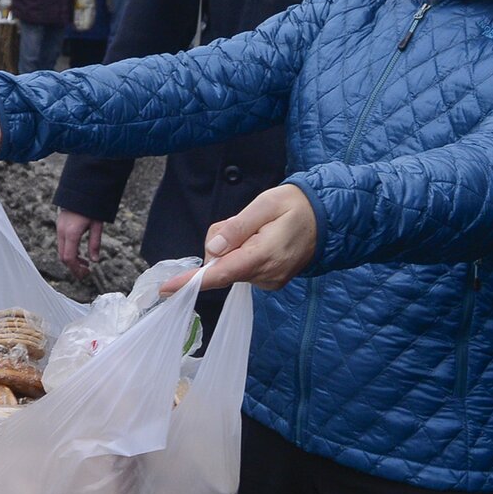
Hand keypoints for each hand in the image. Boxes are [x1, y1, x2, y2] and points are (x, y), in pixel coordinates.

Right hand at [57, 210, 104, 278]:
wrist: (81, 189)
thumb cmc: (91, 206)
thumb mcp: (97, 225)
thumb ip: (95, 243)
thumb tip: (94, 260)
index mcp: (71, 233)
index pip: (69, 258)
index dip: (76, 269)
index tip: (86, 273)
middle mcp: (62, 231)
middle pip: (63, 256)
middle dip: (73, 267)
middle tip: (86, 272)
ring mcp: (59, 227)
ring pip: (61, 250)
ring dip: (71, 259)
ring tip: (84, 263)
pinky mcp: (60, 224)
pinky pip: (61, 243)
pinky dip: (69, 251)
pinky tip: (79, 252)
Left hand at [159, 184, 317, 295]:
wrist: (325, 217)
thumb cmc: (293, 206)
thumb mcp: (263, 206)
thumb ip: (236, 227)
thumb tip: (213, 248)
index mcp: (263, 256)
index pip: (220, 274)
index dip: (191, 281)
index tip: (167, 288)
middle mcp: (266, 275)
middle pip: (221, 265)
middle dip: (219, 244)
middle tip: (241, 220)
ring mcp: (269, 281)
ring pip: (229, 266)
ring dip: (231, 247)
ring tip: (256, 228)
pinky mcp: (270, 280)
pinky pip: (241, 267)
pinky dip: (240, 252)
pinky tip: (258, 238)